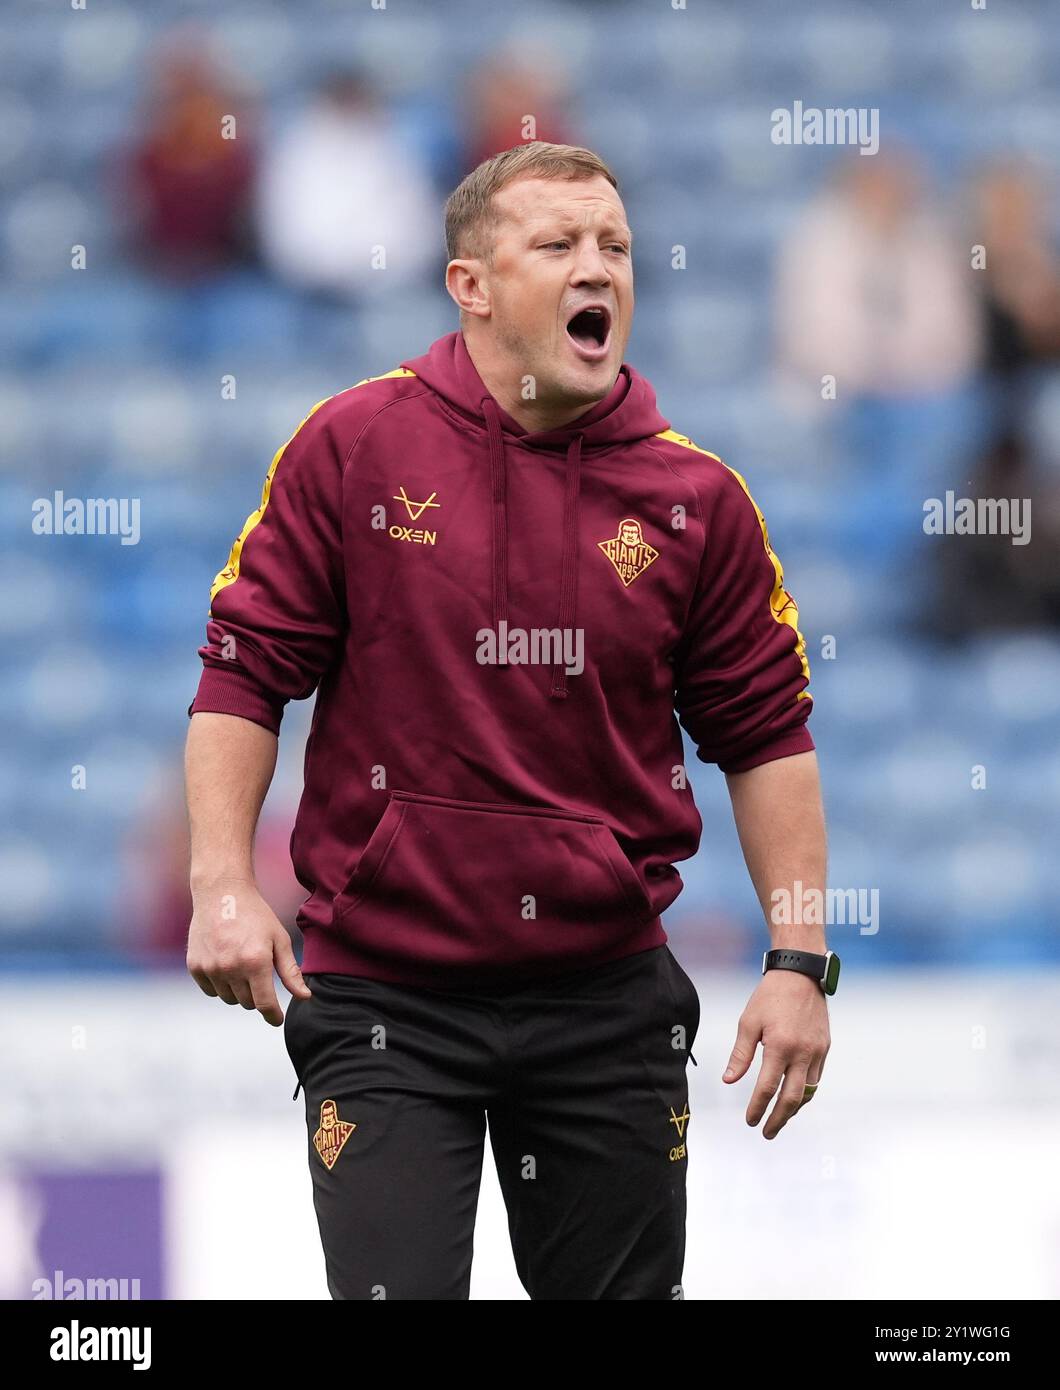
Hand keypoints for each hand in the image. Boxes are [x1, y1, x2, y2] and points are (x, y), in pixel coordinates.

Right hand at [186, 875, 311, 1025]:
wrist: (222, 894)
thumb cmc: (256, 916)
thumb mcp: (279, 939)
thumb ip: (291, 972)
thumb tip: (304, 997)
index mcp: (255, 962)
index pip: (264, 1004)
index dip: (273, 1015)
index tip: (277, 1019)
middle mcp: (231, 968)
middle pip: (247, 1003)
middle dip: (256, 995)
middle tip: (259, 973)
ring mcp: (210, 968)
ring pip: (229, 999)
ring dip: (238, 990)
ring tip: (241, 964)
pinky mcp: (195, 966)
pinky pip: (211, 990)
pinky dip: (220, 984)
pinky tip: (225, 963)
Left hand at [721, 968, 829, 1138]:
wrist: (801, 974)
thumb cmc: (770, 996)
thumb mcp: (748, 1022)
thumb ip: (740, 1054)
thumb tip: (728, 1080)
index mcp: (780, 1046)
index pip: (767, 1087)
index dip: (757, 1107)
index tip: (750, 1120)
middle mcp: (802, 1052)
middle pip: (792, 1098)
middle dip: (779, 1119)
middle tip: (767, 1133)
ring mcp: (817, 1051)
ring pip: (808, 1091)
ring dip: (793, 1109)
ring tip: (780, 1119)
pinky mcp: (825, 1047)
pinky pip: (816, 1078)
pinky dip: (805, 1092)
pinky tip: (795, 1098)